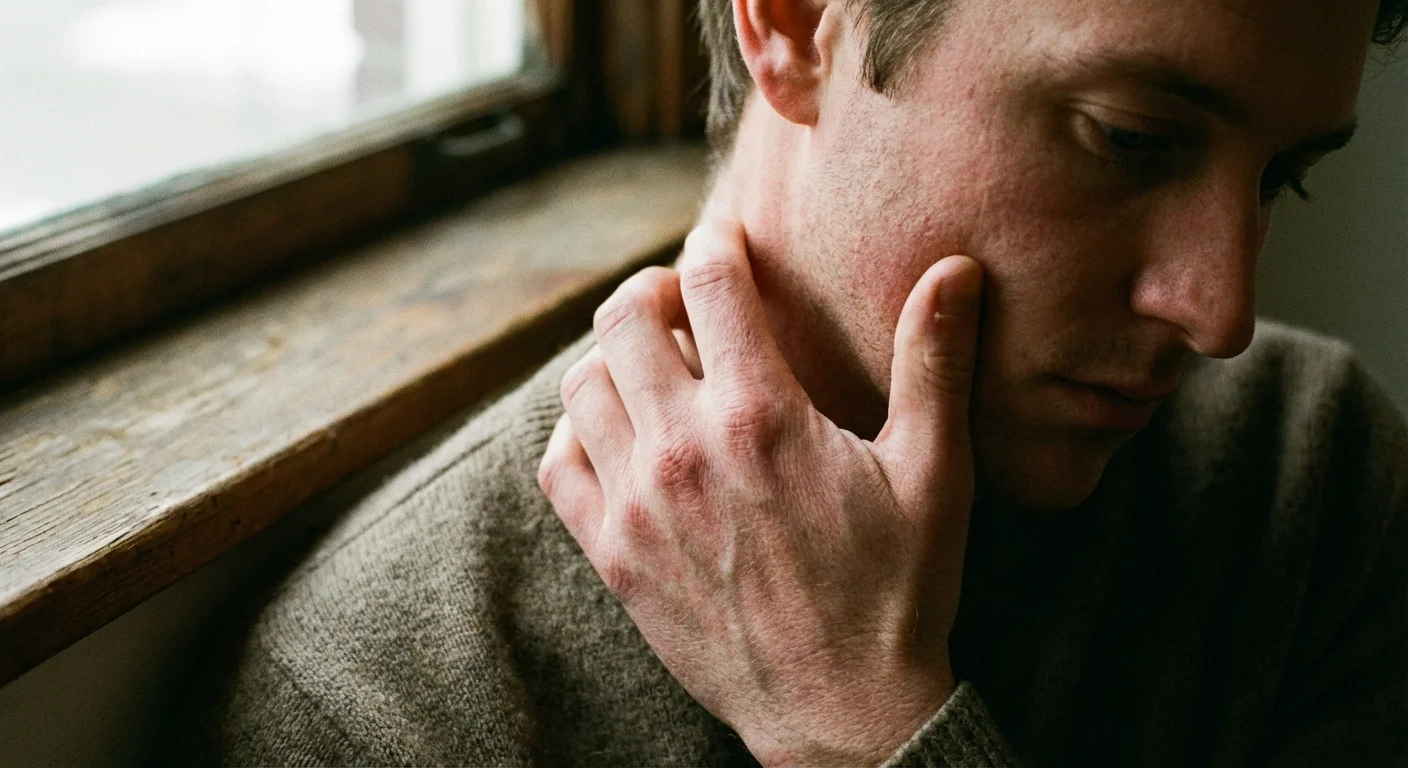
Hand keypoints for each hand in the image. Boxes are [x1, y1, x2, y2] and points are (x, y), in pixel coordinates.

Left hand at [538, 219, 984, 765]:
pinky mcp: (613, 556)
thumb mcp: (935, 472)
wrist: (842, 710)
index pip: (710, 280)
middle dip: (652, 289)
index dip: (715, 243)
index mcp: (762, 414)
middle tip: (682, 300)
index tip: (725, 242)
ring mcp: (637, 504)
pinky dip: (575, 432)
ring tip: (652, 364)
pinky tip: (617, 435)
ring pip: (581, 384)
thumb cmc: (897, 590)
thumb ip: (934, 362)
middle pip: (624, 318)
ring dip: (611, 357)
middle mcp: (684, 448)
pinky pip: (557, 465)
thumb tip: (955, 270)